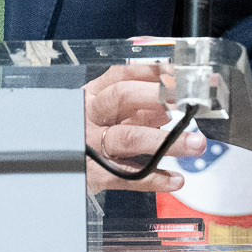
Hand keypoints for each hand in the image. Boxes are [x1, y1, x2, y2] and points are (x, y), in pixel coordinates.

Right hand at [84, 63, 205, 192]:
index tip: (182, 75)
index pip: (124, 73)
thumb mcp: (105, 113)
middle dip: (159, 97)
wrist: (56, 165)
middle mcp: (91, 115)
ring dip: (166, 141)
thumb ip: (136, 106)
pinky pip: (127, 176)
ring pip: (129, 138)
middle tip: (189, 103)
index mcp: (94, 94)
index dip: (155, 72)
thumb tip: (171, 101)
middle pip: (122, 98)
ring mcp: (92, 144)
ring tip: (195, 144)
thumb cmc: (87, 134)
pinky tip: (175, 179)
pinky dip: (153, 179)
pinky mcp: (95, 174)